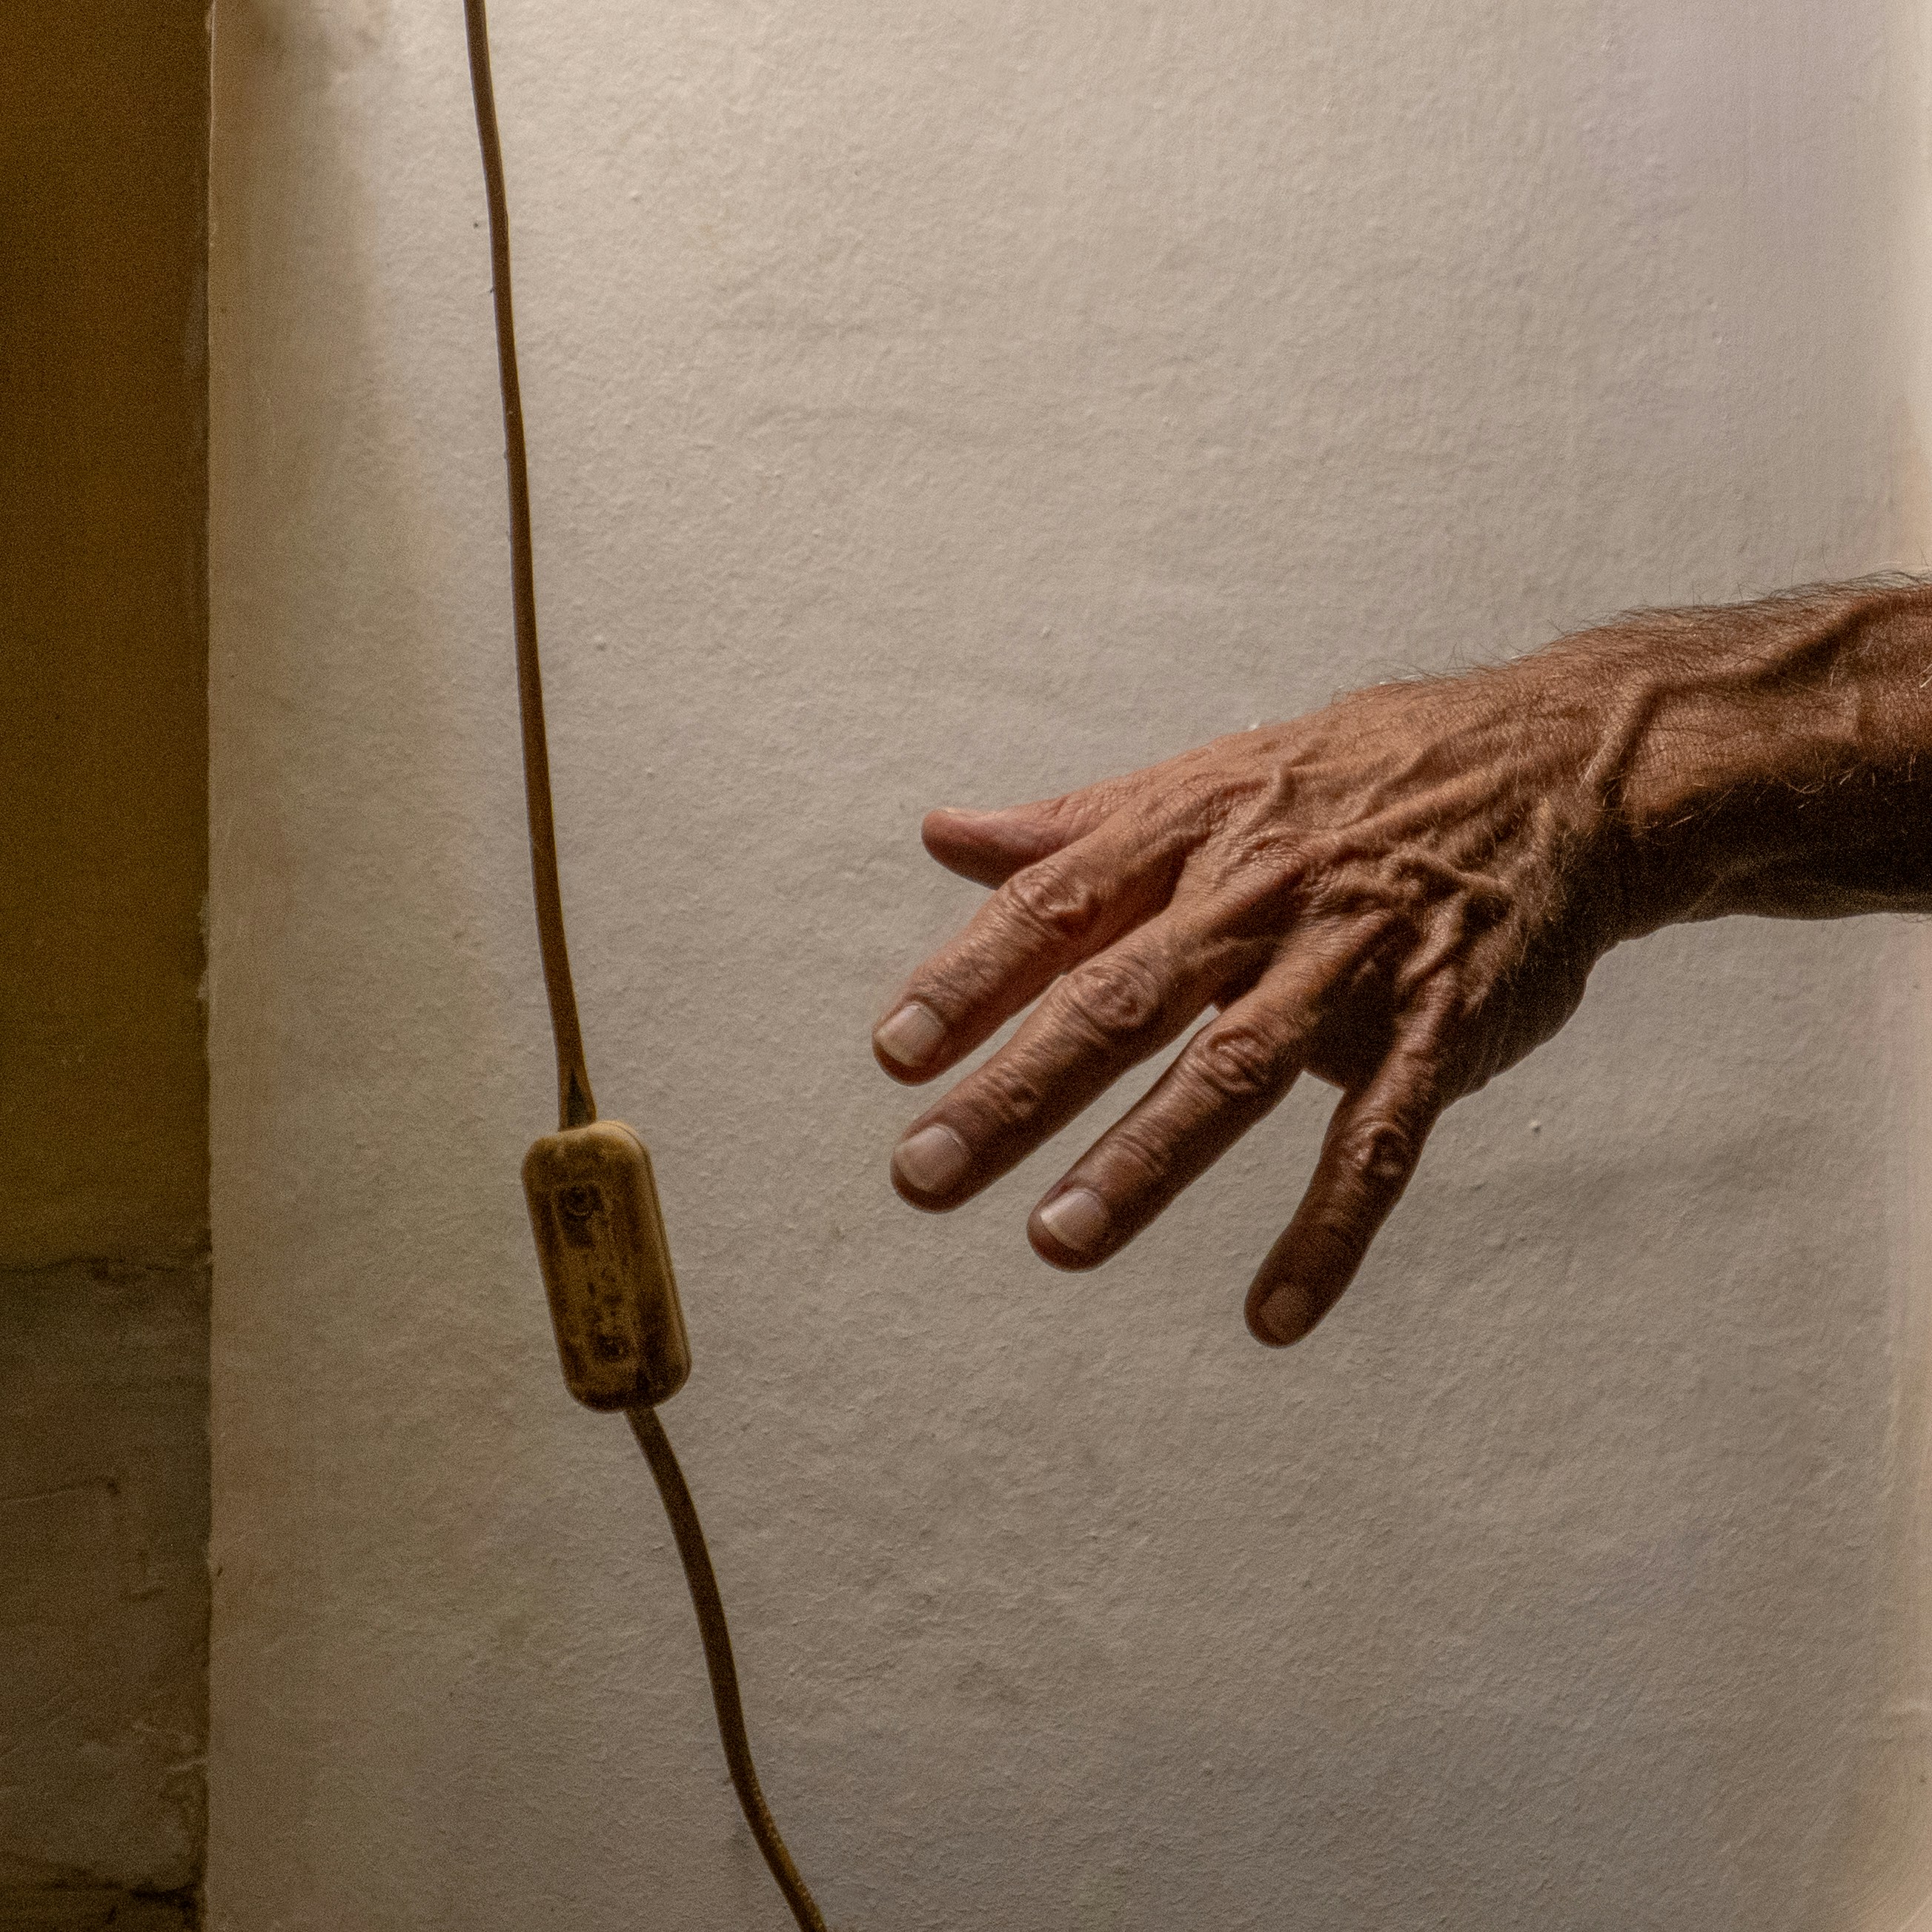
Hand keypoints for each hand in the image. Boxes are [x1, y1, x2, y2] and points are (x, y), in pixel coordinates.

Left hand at [872, 660, 1630, 1344]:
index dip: (971, 978)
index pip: (1056, 906)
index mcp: (1187, 833)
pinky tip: (1273, 1316)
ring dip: (1145, 1160)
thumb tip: (943, 834)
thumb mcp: (1210, 777)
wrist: (1561, 764)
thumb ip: (1074, 827)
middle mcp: (1255, 894)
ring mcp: (1352, 962)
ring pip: (1235, 1068)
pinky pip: (1381, 1138)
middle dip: (1016, 1088)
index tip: (895, 1052)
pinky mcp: (1442, 1025)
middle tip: (923, 1172)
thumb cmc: (1354, 782)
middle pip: (1120, 997)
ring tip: (1057, 1242)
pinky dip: (1332, 1229)